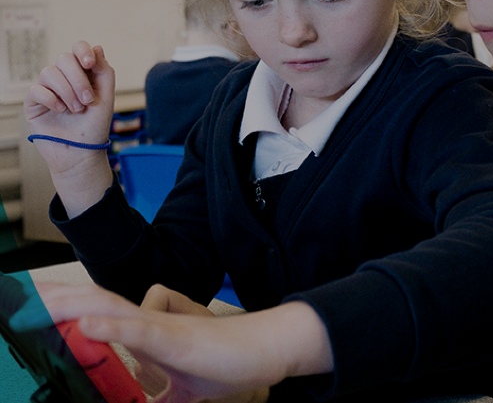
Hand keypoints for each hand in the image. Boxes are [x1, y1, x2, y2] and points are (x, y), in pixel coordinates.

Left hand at [12, 282, 332, 402]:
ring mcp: (162, 327)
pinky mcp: (178, 338)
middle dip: (55, 302)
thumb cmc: (227, 364)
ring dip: (71, 308)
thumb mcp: (177, 391)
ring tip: (37, 307)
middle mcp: (149, 322)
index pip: (97, 315)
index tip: (31, 311)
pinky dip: (112, 326)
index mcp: (145, 333)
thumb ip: (151, 395)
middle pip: (95, 304)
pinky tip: (87, 325)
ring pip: (111, 310)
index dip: (64, 309)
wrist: (265, 350)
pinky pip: (142, 329)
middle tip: (20, 301)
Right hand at [24, 42, 115, 214]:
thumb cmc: (94, 126)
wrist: (81, 152)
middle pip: (64, 59)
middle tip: (87, 100)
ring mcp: (48, 89)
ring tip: (76, 109)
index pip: (78, 49)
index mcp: (84, 74)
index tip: (89, 63)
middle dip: (78, 79)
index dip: (82, 50)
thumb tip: (97, 47)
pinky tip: (60, 110)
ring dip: (67, 91)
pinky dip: (51, 99)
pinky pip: (37, 89)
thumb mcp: (107, 98)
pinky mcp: (34, 102)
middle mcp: (65, 78)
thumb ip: (104, 72)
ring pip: (49, 72)